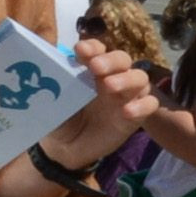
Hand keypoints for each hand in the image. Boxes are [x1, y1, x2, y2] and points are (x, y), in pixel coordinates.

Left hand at [35, 39, 158, 168]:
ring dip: (127, 79)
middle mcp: (111, 78)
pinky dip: (142, 105)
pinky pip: (149, 104)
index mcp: (90, 71)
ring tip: (110, 87)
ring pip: (139, 78)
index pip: (97, 51)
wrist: (64, 148)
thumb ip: (56, 85)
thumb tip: (46, 71)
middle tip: (96, 67)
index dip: (92, 47)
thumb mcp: (54, 101)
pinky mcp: (135, 115)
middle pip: (122, 60)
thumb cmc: (60, 118)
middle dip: (111, 60)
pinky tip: (127, 111)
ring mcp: (125, 96)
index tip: (81, 51)